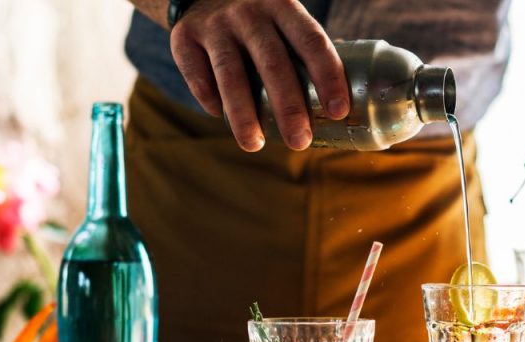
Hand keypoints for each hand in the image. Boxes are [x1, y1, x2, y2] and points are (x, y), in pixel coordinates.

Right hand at [169, 0, 349, 151]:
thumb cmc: (259, 20)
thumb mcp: (283, 20)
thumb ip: (304, 51)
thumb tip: (339, 106)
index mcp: (283, 6)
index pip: (311, 41)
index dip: (328, 76)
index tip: (338, 111)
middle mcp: (249, 12)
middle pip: (273, 63)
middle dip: (288, 108)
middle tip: (299, 141)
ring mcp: (215, 24)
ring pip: (231, 75)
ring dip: (244, 116)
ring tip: (254, 145)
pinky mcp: (184, 37)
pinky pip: (198, 77)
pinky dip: (210, 101)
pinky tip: (220, 117)